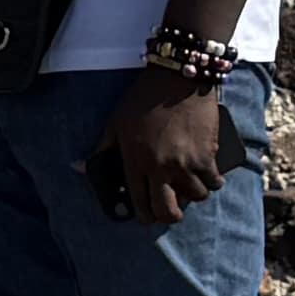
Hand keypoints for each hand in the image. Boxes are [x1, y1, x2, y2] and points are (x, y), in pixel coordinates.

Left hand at [93, 68, 232, 228]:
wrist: (176, 79)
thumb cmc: (142, 100)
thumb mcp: (115, 124)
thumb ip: (101, 150)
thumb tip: (80, 169)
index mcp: (134, 162)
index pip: (139, 204)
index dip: (144, 216)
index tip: (148, 216)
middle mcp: (159, 168)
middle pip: (168, 212)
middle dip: (170, 215)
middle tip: (172, 208)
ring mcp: (185, 163)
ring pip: (195, 198)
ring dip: (193, 193)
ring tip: (190, 183)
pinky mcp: (207, 155)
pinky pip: (214, 182)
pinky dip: (213, 180)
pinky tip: (208, 174)